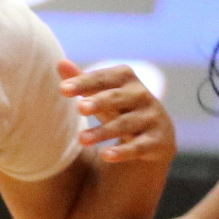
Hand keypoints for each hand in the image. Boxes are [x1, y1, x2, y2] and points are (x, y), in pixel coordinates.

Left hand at [60, 60, 175, 165]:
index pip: (103, 78)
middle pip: (117, 98)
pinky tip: (105, 156)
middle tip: (80, 108)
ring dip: (103, 132)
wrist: (158, 133)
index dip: (84, 82)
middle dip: (99, 102)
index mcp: (127, 79)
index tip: (63, 89)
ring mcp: (151, 118)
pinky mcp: (157, 141)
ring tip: (81, 139)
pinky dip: (123, 152)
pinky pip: (138, 147)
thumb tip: (60, 63)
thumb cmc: (121, 108)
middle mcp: (142, 95)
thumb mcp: (103, 94)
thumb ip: (83, 81)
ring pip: (125, 124)